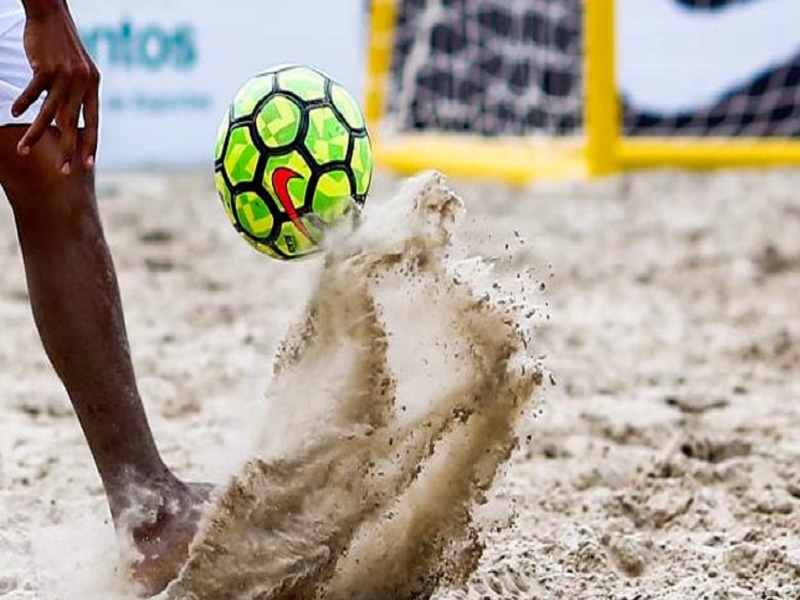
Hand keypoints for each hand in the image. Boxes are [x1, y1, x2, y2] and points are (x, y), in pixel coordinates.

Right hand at [12, 7, 99, 173]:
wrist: (53, 17)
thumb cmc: (64, 48)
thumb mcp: (79, 73)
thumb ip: (77, 96)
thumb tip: (70, 122)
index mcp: (93, 88)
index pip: (93, 123)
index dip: (90, 145)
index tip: (87, 165)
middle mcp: (82, 84)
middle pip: (72, 124)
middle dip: (67, 150)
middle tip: (62, 171)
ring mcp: (64, 76)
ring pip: (48, 112)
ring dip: (35, 133)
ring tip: (25, 151)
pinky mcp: (46, 67)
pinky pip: (33, 91)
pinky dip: (22, 103)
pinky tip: (15, 113)